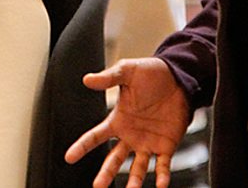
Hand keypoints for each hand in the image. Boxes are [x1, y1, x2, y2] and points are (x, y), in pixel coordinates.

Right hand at [65, 57, 189, 187]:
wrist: (179, 77)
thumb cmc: (151, 72)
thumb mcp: (127, 71)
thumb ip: (108, 78)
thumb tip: (87, 79)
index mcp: (118, 120)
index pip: (95, 136)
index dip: (82, 146)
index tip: (69, 157)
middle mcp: (130, 135)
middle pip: (114, 159)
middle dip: (106, 174)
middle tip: (97, 186)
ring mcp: (148, 142)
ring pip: (138, 168)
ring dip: (135, 181)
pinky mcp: (166, 145)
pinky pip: (163, 165)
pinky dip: (162, 176)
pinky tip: (161, 185)